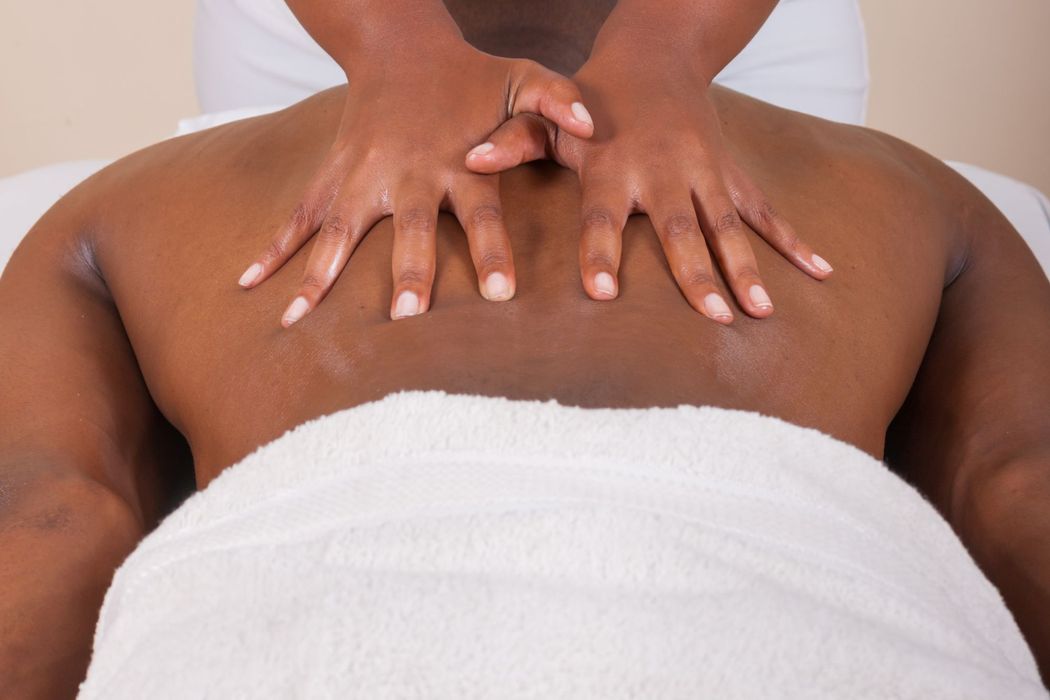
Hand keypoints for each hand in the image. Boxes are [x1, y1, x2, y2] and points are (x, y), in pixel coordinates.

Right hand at [238, 40, 593, 324]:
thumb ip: (558, 102)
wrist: (400, 44)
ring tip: (294, 321)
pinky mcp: (333, 174)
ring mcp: (362, 175)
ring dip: (320, 275)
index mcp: (457, 160)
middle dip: (409, 270)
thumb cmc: (470, 75)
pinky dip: (274, 249)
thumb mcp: (522, 78)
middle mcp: (407, 172)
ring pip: (340, 231)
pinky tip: (250, 285)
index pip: (481, 211)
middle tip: (408, 315)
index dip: (492, 250)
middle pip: (409, 228)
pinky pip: (300, 216)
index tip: (501, 294)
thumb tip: (595, 127)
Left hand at [466, 54, 832, 322]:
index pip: (602, 217)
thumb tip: (468, 161)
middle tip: (712, 318)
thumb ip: (514, 142)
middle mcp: (663, 173)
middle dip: (696, 274)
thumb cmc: (594, 102)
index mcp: (613, 167)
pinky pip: (765, 211)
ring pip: (728, 226)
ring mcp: (704, 173)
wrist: (656, 57)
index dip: (600, 252)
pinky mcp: (731, 174)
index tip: (601, 292)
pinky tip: (822, 274)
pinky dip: (794, 242)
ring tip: (761, 312)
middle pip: (679, 230)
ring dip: (747, 269)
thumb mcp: (550, 119)